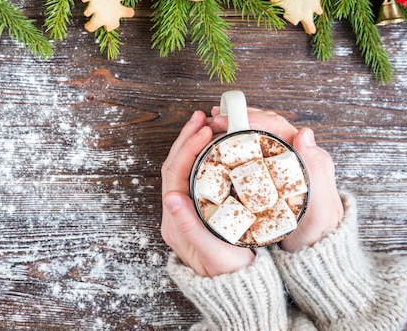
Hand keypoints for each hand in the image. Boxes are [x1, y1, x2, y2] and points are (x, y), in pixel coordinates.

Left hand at [161, 110, 254, 277]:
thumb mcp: (213, 253)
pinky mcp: (195, 208)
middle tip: (202, 117)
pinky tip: (213, 147)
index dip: (188, 149)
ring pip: (182, 169)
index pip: (175, 174)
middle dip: (186, 139)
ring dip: (192, 145)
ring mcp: (183, 209)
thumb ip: (190, 226)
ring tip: (205, 125)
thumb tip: (171, 196)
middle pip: (174, 166)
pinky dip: (201, 157)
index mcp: (175, 220)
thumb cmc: (228, 273)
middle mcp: (174, 212)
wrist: (235, 289)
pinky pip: (193, 176)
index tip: (205, 130)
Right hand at [209, 107, 343, 251]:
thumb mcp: (322, 206)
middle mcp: (295, 156)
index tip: (225, 120)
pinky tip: (220, 147)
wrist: (316, 252)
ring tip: (212, 127)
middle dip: (239, 116)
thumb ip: (317, 170)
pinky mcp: (272, 176)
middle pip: (265, 126)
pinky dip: (236, 145)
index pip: (276, 126)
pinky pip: (253, 153)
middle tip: (213, 119)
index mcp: (307, 156)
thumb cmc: (319, 232)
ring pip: (258, 136)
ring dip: (236, 127)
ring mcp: (282, 165)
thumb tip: (304, 133)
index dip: (249, 118)